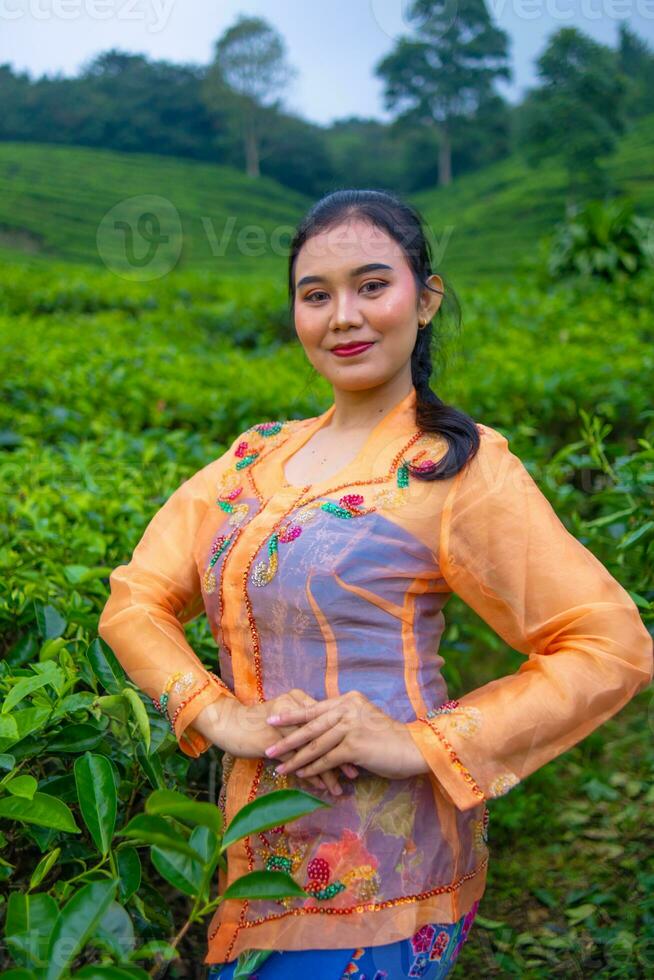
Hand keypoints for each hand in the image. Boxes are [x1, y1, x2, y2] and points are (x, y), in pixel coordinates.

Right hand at [196, 689, 357, 796]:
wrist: (228, 723)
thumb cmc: (257, 720)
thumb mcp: (283, 713)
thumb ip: (302, 717)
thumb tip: (327, 730)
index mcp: (298, 698)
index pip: (327, 720)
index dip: (344, 736)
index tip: (359, 751)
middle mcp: (294, 710)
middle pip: (324, 735)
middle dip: (341, 756)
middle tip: (356, 772)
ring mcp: (284, 727)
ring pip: (312, 751)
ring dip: (327, 771)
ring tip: (340, 787)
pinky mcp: (273, 742)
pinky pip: (296, 761)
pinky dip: (309, 775)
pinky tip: (319, 788)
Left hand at [264, 690, 429, 780]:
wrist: (414, 748)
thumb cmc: (389, 738)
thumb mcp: (364, 721)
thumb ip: (345, 720)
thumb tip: (322, 728)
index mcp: (348, 700)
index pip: (314, 708)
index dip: (292, 715)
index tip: (273, 719)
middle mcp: (348, 708)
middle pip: (310, 725)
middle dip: (287, 738)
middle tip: (268, 747)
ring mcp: (351, 726)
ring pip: (316, 744)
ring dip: (295, 758)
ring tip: (279, 766)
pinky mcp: (355, 745)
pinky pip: (328, 758)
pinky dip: (313, 768)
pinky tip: (302, 775)